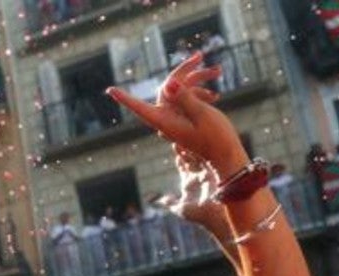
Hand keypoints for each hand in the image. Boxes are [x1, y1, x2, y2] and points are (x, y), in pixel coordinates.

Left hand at [107, 52, 247, 173]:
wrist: (227, 157)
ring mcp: (176, 120)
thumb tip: (168, 84)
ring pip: (180, 91)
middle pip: (167, 89)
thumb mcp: (202, 114)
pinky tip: (216, 95)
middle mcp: (167, 120)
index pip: (140, 107)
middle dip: (186, 71)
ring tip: (218, 70)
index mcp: (165, 122)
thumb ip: (184, 98)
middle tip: (201, 55)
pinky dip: (199, 93)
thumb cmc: (216, 138)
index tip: (110, 90)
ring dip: (198, 80)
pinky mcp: (185, 120)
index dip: (125, 98)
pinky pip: (187, 100)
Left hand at [169, 144, 223, 224]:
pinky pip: (207, 155)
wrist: (218, 217)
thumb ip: (170, 203)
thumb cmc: (199, 215)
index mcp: (189, 183)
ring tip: (185, 136)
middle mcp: (199, 176)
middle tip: (178, 137)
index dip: (179, 156)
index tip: (173, 144)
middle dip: (184, 147)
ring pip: (198, 155)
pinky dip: (200, 148)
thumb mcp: (180, 208)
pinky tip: (195, 140)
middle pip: (190, 157)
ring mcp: (208, 172)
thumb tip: (159, 200)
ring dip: (191, 146)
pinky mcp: (216, 170)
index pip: (183, 166)